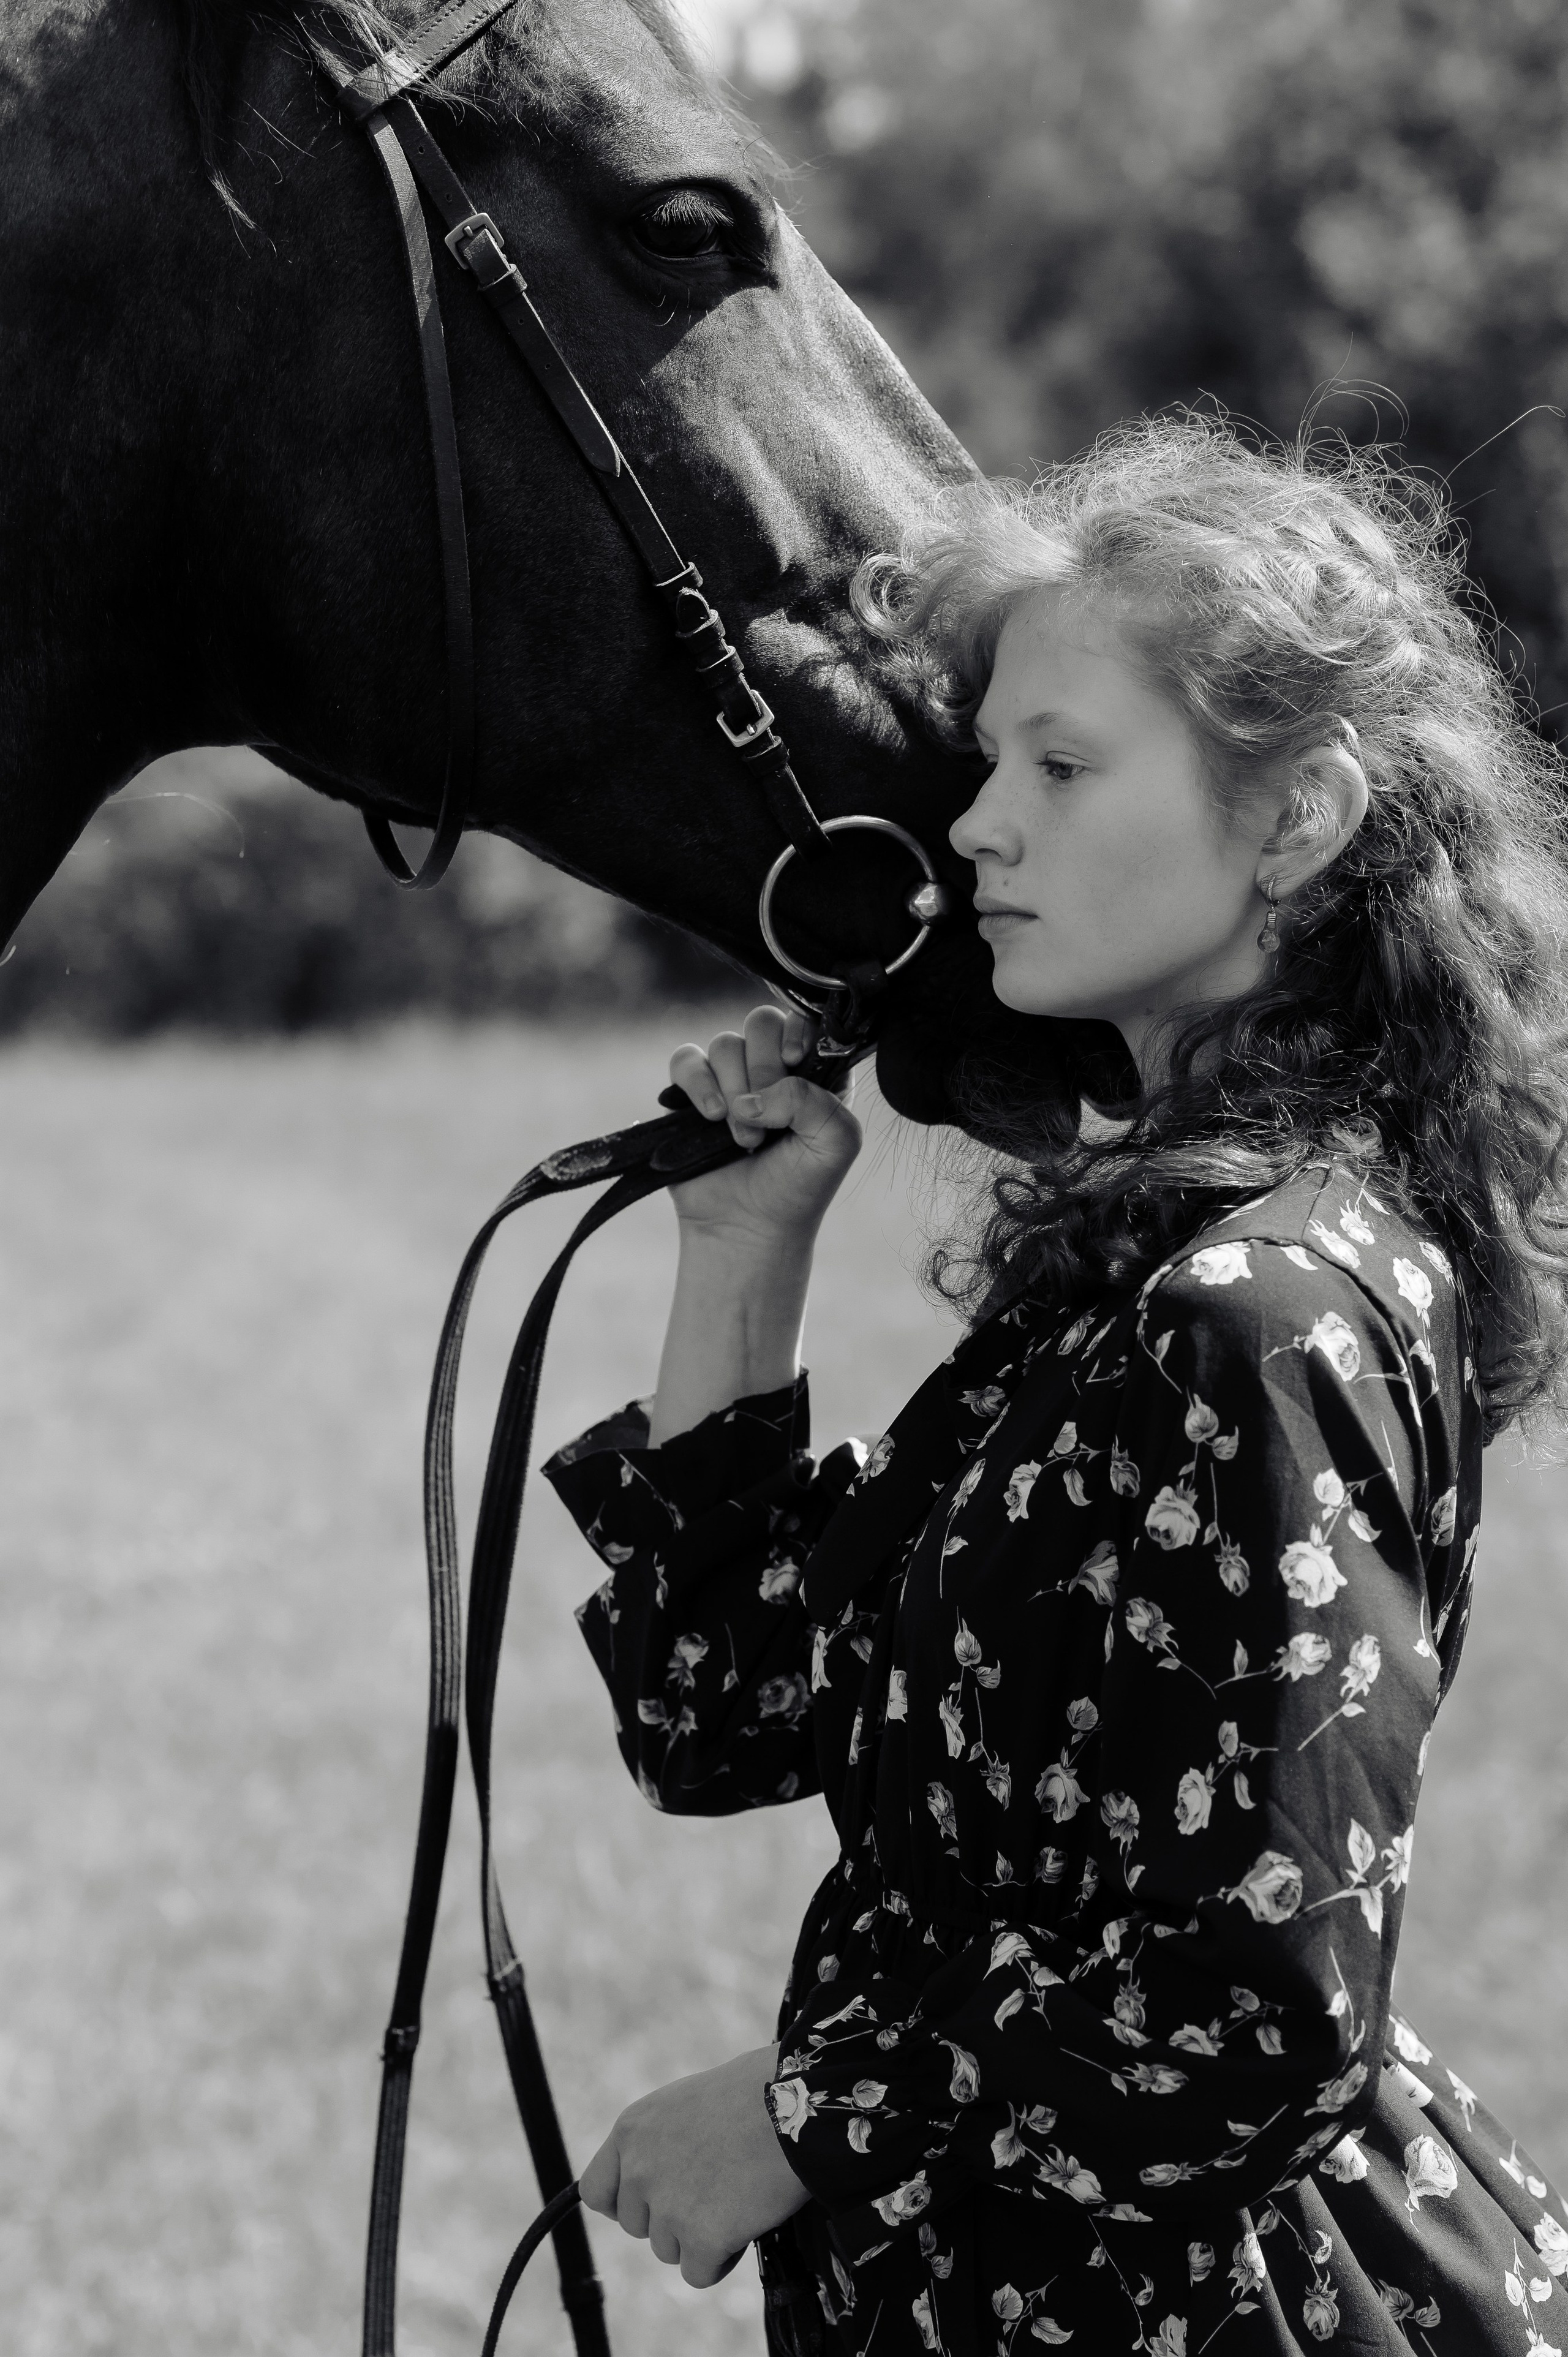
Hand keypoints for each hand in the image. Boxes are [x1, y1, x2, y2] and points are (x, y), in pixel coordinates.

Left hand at [579, 2044, 809, 2287]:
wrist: (797, 2102)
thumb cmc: (754, 2092)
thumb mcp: (686, 2104)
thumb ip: (659, 2143)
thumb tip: (657, 2181)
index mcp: (631, 2130)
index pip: (596, 2191)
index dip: (624, 2203)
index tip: (652, 2203)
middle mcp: (639, 2169)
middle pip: (639, 2226)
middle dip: (672, 2218)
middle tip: (714, 2191)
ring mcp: (667, 2206)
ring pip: (669, 2250)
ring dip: (699, 2237)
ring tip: (736, 2198)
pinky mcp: (700, 2237)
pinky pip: (698, 2272)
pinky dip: (721, 2258)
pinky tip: (745, 2223)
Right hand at [667, 1004, 861, 1248]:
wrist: (749, 1227)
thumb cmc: (799, 1186)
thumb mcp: (835, 1143)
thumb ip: (814, 1101)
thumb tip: (754, 1095)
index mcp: (815, 1071)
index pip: (807, 1017)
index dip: (798, 1030)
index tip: (795, 1060)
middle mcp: (772, 1066)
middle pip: (761, 1023)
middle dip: (764, 1068)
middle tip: (769, 1122)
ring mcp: (730, 1077)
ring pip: (724, 1043)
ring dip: (734, 1090)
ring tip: (744, 1138)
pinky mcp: (692, 1093)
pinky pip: (685, 1060)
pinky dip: (697, 1083)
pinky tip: (711, 1115)